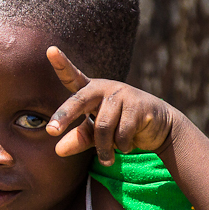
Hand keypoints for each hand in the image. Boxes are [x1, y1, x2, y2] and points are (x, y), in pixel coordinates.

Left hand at [44, 46, 173, 164]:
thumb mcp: (95, 134)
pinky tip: (128, 145)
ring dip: (104, 148)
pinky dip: (122, 146)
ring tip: (108, 159)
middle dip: (64, 116)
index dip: (61, 64)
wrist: (158, 127)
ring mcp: (122, 94)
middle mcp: (104, 88)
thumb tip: (58, 150)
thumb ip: (78, 139)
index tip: (50, 50)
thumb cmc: (119, 126)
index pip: (72, 77)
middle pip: (79, 101)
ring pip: (102, 127)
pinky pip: (122, 134)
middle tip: (51, 131)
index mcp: (90, 91)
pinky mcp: (138, 106)